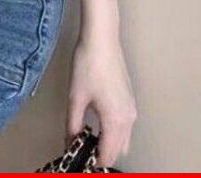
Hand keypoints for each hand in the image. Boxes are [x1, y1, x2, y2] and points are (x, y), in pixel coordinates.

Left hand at [66, 32, 137, 167]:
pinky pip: (125, 126)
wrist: (102, 39)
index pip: (107, 154)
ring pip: (124, 139)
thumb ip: (73, 125)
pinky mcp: (129, 99)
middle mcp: (129, 119)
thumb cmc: (88, 66)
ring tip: (87, 136)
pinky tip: (96, 122)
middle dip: (102, 154)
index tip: (78, 159)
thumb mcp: (75, 97)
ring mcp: (132, 109)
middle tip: (81, 149)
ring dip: (109, 143)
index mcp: (116, 122)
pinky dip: (114, 131)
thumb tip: (69, 143)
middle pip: (119, 150)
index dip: (93, 160)